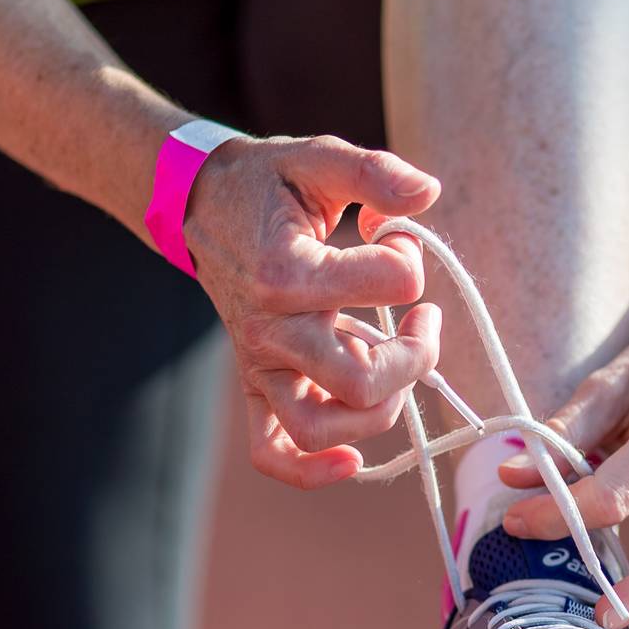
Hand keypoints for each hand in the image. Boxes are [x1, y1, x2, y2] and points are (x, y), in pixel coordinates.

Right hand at [182, 133, 442, 488]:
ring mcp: (259, 364)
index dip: (409, 258)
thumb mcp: (319, 159)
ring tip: (397, 363)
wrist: (201, 204)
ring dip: (381, 408)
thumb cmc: (268, 183)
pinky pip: (271, 451)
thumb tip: (428, 192)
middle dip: (416, 354)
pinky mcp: (255, 383)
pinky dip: (310, 469)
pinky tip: (350, 458)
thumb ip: (374, 172)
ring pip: (323, 426)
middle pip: (363, 379)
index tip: (394, 237)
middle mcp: (269, 329)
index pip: (390, 284)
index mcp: (287, 271)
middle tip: (423, 316)